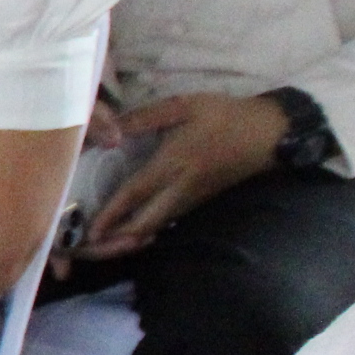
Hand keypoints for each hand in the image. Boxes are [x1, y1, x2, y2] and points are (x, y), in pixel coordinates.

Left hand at [81, 92, 286, 260]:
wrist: (269, 134)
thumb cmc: (225, 116)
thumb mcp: (183, 106)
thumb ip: (144, 117)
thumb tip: (109, 126)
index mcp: (173, 165)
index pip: (135, 194)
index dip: (111, 214)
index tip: (89, 233)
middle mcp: (180, 189)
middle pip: (143, 224)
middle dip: (114, 241)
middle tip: (85, 248)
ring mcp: (190, 199)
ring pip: (154, 227)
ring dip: (126, 240)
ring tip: (98, 247)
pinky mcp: (197, 201)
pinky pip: (165, 222)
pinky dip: (143, 231)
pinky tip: (126, 233)